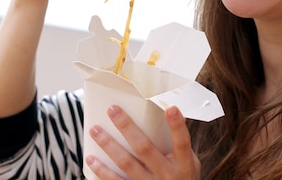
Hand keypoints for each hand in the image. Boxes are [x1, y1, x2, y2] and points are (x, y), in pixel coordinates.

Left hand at [86, 105, 200, 179]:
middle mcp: (166, 175)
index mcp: (183, 165)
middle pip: (144, 148)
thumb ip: (178, 147)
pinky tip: (91, 159)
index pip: (181, 142)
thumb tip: (161, 119)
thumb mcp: (189, 165)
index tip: (171, 108)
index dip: (177, 126)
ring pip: (126, 163)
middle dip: (127, 127)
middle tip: (113, 110)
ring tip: (95, 130)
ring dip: (109, 145)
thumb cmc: (182, 179)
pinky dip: (102, 170)